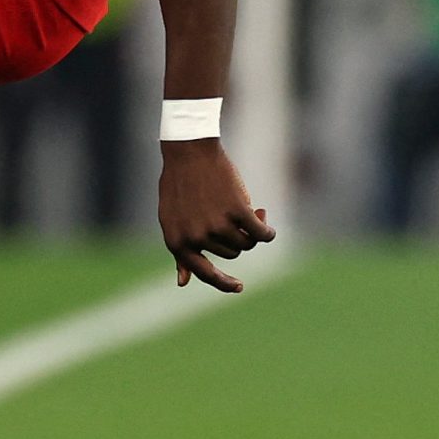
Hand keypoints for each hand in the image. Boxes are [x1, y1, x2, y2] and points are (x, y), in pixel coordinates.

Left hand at [157, 138, 274, 292]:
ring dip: (250, 229)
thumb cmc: (179, 185)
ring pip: (245, 242)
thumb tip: (182, 283)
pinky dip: (267, 230)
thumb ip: (180, 250)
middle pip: (231, 253)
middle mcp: (196, 238)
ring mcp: (216, 225)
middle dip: (236, 237)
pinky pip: (261, 233)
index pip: (204, 273)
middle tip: (234, 216)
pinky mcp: (236, 211)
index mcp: (177, 242)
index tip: (239, 286)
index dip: (223, 283)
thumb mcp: (171, 220)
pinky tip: (264, 217)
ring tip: (247, 209)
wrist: (188, 152)